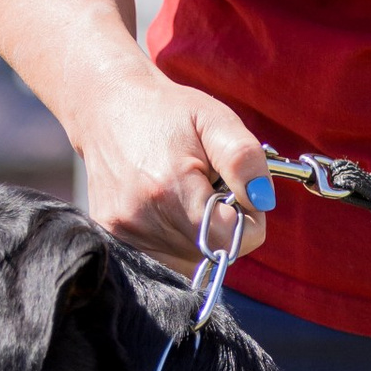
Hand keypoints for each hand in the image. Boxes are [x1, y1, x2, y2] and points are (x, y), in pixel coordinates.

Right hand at [70, 54, 271, 270]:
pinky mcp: (113, 237)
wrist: (108, 108)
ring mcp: (123, 232)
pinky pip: (164, 261)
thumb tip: (262, 201)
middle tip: (209, 187)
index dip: (248, 220)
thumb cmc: (168, 113)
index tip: (237, 191)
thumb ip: (243, 159)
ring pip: (190, 262)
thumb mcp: (215, 120)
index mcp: (170, 189)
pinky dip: (178, 242)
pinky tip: (169, 209)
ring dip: (201, 235)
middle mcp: (142, 218)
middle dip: (224, 225)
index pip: (229, 240)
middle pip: (211, 253)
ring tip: (187, 195)